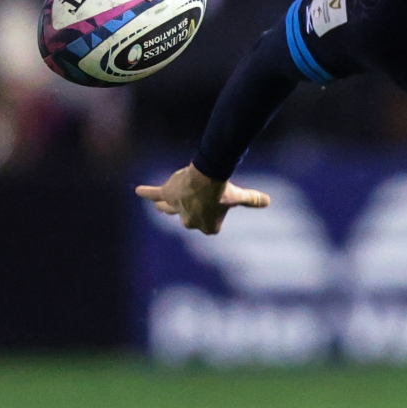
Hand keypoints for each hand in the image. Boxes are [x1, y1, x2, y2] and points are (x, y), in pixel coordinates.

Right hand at [134, 163, 270, 234]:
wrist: (206, 180)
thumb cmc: (224, 192)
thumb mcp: (240, 197)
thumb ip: (252, 199)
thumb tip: (268, 201)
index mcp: (206, 226)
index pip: (210, 227)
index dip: (214, 218)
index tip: (220, 207)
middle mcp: (189, 221)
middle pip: (188, 218)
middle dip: (193, 210)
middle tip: (200, 199)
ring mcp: (176, 207)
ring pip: (169, 209)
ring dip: (168, 206)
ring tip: (163, 204)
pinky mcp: (168, 194)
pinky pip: (154, 194)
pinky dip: (147, 192)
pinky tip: (138, 190)